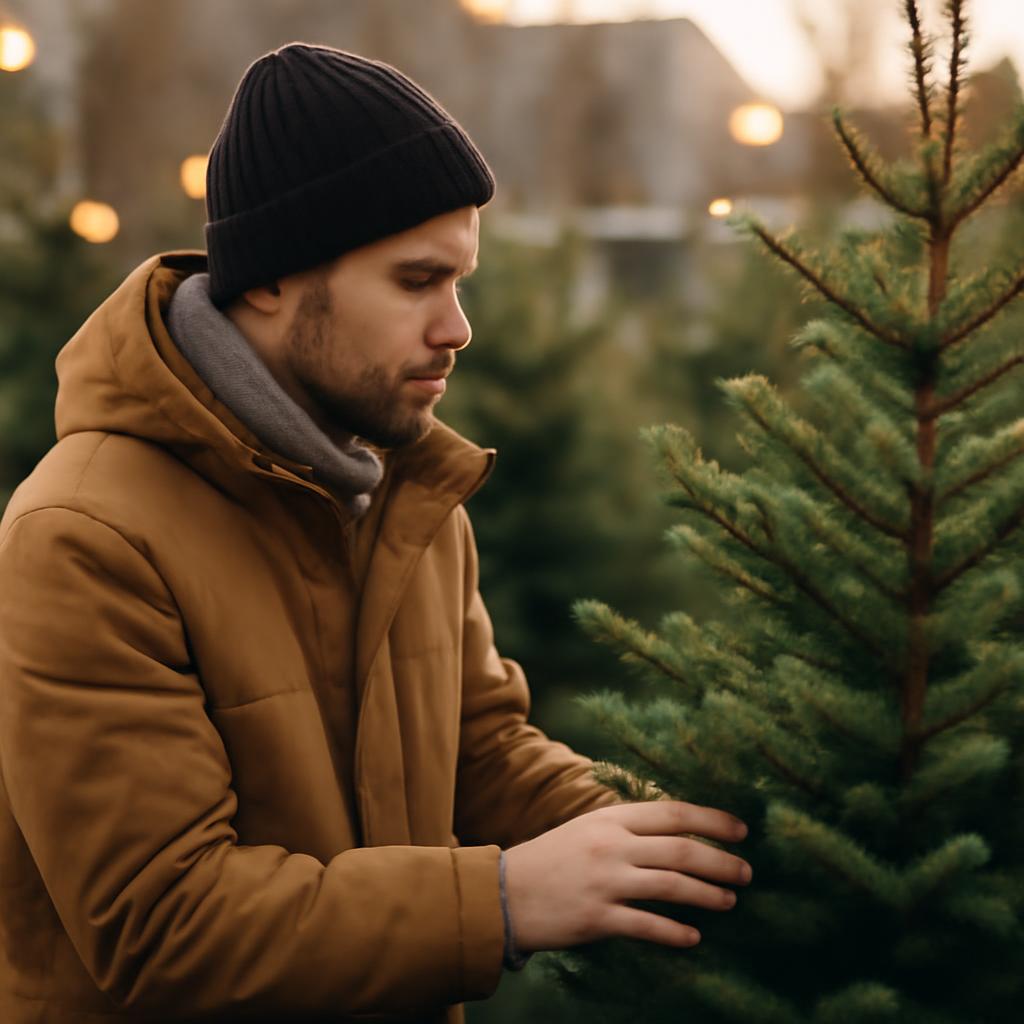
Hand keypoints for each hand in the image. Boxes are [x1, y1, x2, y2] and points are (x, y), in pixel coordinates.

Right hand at [503, 800, 749, 950]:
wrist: (505, 892)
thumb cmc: (552, 858)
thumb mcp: (589, 829)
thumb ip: (628, 827)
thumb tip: (679, 831)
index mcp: (611, 818)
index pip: (674, 813)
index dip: (713, 821)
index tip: (741, 831)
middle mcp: (612, 846)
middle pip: (682, 850)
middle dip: (721, 862)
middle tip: (747, 872)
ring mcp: (606, 882)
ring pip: (672, 886)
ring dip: (708, 895)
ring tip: (730, 901)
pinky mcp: (598, 918)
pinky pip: (647, 925)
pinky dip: (676, 932)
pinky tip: (694, 937)